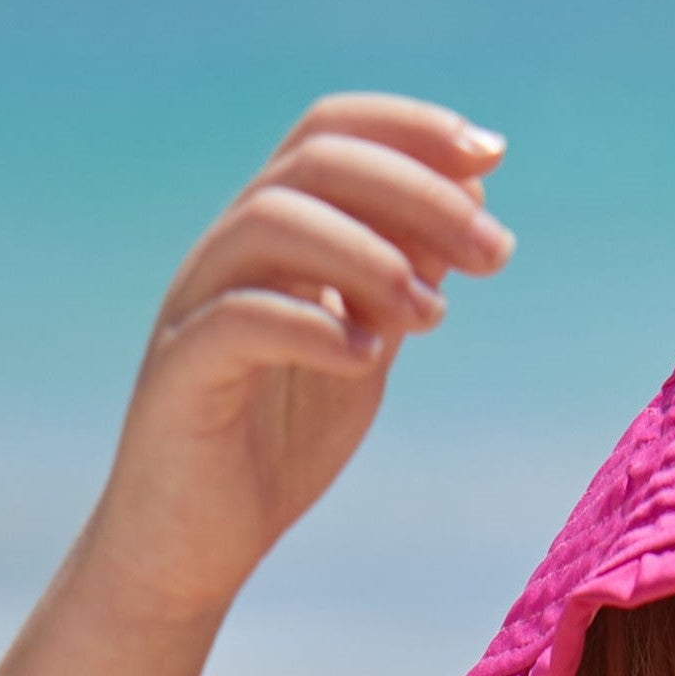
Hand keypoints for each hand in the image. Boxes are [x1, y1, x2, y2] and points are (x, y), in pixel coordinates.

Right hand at [80, 93, 513, 627]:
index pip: (331, 133)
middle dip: (417, 193)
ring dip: (369, 255)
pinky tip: (368, 358)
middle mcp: (228, 252)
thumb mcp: (364, 350)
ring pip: (270, 223)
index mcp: (272, 236)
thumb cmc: (276, 446)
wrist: (193, 546)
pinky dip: (312, 327)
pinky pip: (236, 320)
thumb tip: (472, 206)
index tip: (492, 156)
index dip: (410, 128)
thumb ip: (401, 281)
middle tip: (495, 253)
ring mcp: (196, 305)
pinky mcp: (178, 373)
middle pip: (313, 163)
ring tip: (434, 314)